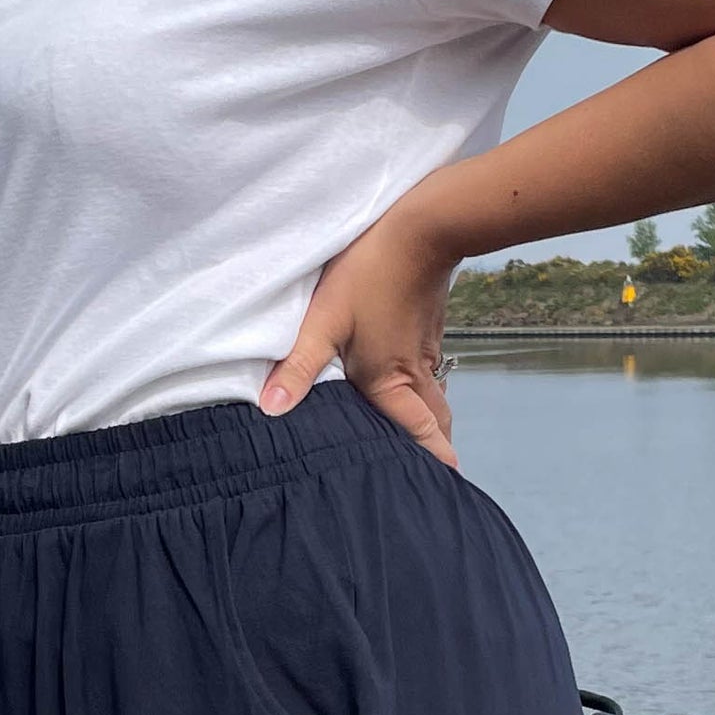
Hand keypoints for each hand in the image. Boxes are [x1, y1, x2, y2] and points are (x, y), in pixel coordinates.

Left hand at [260, 198, 457, 465]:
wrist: (421, 228)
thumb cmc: (369, 273)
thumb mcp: (324, 320)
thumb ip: (298, 367)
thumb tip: (270, 409)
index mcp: (390, 381)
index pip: (420, 433)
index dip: (433, 460)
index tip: (443, 486)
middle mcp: (414, 373)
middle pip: (435, 423)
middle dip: (435, 448)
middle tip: (432, 472)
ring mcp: (425, 350)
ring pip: (435, 399)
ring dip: (432, 422)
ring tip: (424, 439)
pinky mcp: (427, 329)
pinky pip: (429, 373)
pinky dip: (425, 393)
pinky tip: (408, 387)